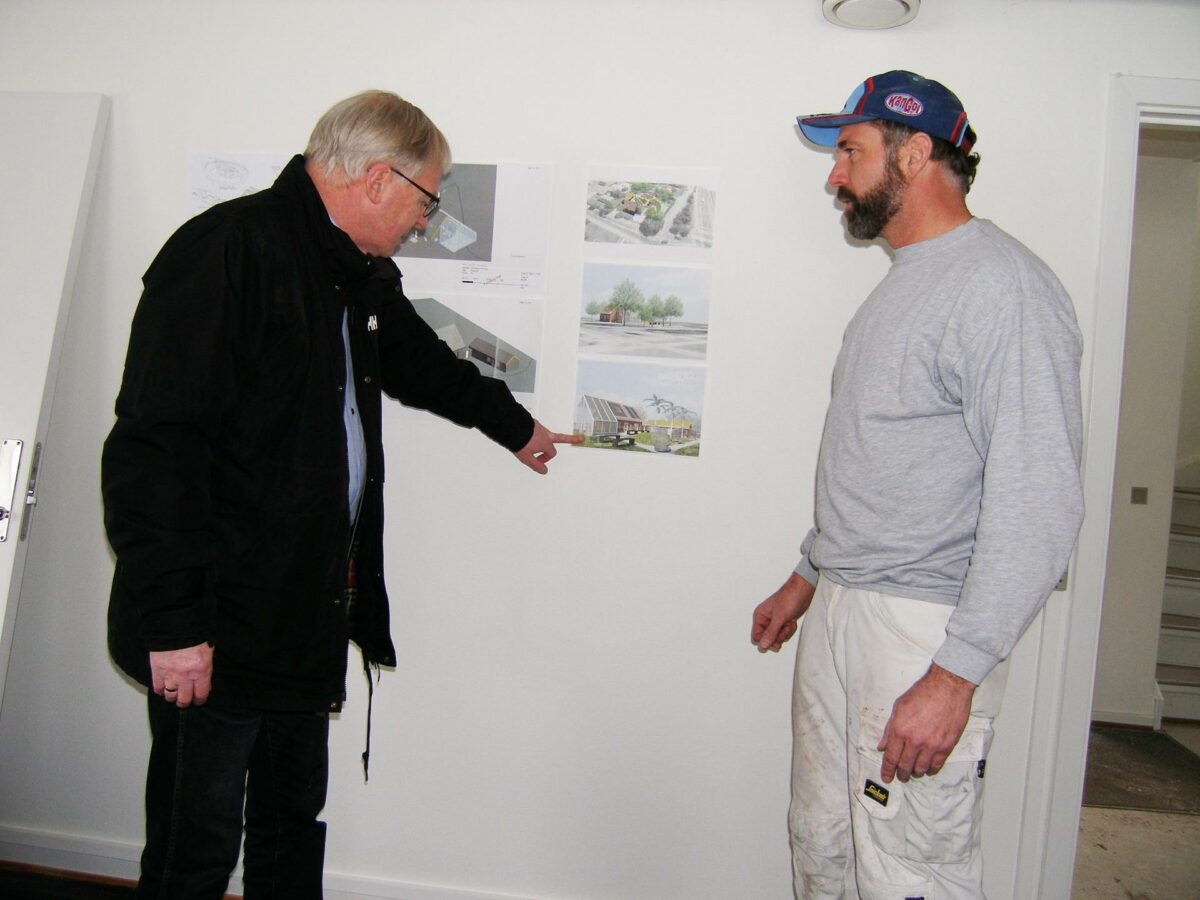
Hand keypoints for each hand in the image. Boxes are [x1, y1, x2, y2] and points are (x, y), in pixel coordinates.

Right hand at [150, 642, 212, 707]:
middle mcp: (186, 676)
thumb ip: (206, 670)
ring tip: (173, 696)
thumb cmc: (196, 636)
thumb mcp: (208, 653)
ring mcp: (170, 674)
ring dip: (172, 697)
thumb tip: (205, 685)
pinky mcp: (157, 670)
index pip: (201, 694)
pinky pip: (157, 687)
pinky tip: (163, 689)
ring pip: (170, 695)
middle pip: (184, 699)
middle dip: (185, 702)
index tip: (198, 700)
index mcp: (202, 671)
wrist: (177, 625)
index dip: (199, 700)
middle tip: (184, 701)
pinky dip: (160, 690)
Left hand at [514, 420, 582, 473]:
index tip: (538, 462)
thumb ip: (536, 465)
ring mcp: (539, 427)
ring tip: (544, 440)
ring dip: (546, 438)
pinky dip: (534, 434)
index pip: (551, 453)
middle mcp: (545, 434)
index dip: (545, 459)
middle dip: (571, 439)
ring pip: (546, 434)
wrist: (511, 426)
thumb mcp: (527, 458)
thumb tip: (544, 471)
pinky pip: (536, 430)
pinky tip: (527, 436)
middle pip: (560, 437)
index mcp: (545, 443)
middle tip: (581, 438)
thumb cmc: (519, 441)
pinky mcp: (532, 423)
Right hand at [751, 573, 815, 651]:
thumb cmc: (789, 598)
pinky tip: (792, 621)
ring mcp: (775, 622)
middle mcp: (766, 619)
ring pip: (778, 637)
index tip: (775, 639)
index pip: (757, 636)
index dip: (766, 640)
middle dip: (778, 635)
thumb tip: (762, 645)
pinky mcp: (784, 622)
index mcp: (760, 616)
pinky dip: (790, 629)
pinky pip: (785, 633)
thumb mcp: (779, 617)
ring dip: (785, 632)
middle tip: (783, 628)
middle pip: (768, 638)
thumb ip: (771, 633)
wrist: (803, 591)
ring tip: (788, 622)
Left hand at [877, 663, 975, 782]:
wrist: (948, 687)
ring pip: (921, 768)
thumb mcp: (899, 707)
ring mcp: (932, 744)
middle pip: (905, 766)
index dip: (887, 770)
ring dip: (916, 773)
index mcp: (899, 730)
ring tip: (914, 772)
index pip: (890, 757)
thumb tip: (883, 746)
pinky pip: (937, 765)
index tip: (886, 777)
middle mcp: (915, 740)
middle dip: (901, 774)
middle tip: (901, 776)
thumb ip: (889, 729)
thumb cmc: (923, 693)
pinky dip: (931, 769)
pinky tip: (928, 769)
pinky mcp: (947, 746)